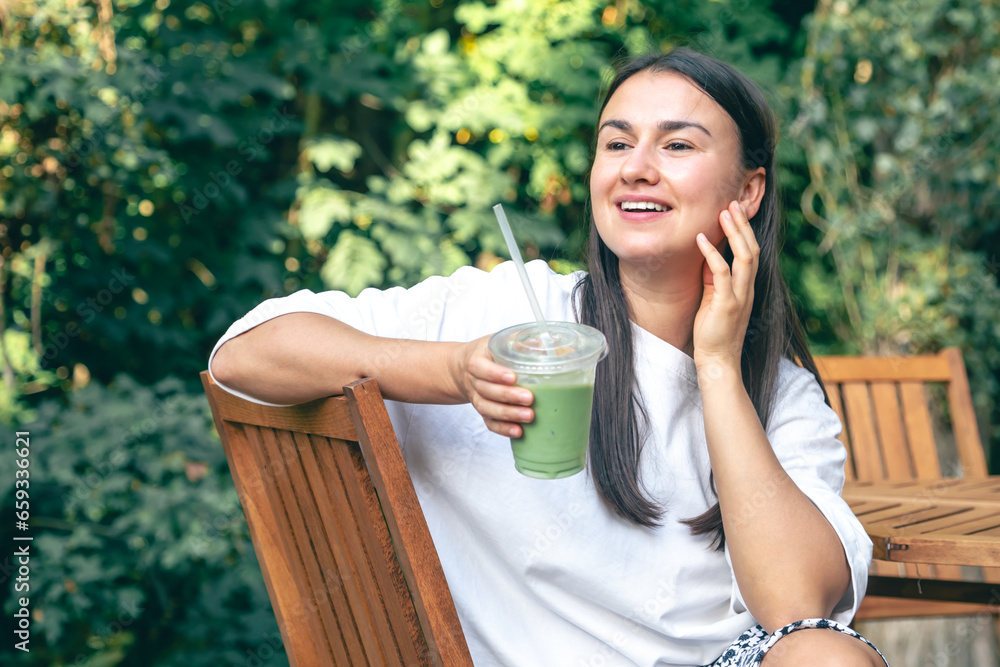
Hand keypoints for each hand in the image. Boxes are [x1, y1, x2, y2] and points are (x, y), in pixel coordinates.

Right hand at [452, 335, 534, 436]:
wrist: (462, 368)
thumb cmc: (487, 353)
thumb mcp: (498, 342)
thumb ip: (519, 343)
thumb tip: (548, 344)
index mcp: (476, 361)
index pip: (479, 367)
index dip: (495, 374)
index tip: (513, 377)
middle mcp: (473, 381)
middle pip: (486, 391)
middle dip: (508, 396)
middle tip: (529, 398)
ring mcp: (476, 398)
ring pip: (487, 409)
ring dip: (508, 415)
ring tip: (529, 416)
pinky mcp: (482, 411)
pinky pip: (489, 423)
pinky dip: (503, 429)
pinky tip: (518, 432)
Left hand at [692, 200, 758, 372]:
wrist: (718, 360)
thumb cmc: (713, 331)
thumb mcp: (714, 298)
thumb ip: (714, 278)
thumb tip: (709, 255)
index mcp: (746, 287)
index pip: (750, 252)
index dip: (744, 231)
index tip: (735, 211)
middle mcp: (748, 289)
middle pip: (752, 249)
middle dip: (743, 225)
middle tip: (732, 203)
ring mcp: (740, 296)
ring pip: (744, 257)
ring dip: (734, 233)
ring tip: (724, 212)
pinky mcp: (727, 305)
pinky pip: (722, 274)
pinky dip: (712, 254)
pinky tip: (701, 239)